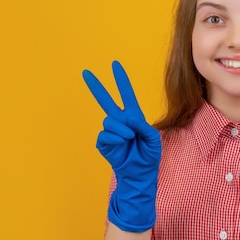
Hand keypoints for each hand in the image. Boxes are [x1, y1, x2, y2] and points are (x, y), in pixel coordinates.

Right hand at [83, 61, 160, 231]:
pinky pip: (105, 134)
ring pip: (110, 121)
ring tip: (129, 139)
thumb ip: (143, 126)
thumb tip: (128, 119)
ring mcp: (111, 132)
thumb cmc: (148, 157)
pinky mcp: (104, 143)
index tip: (115, 65)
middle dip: (97, 87)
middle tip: (86, 72)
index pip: (127, 96)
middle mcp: (121, 122)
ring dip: (121, 129)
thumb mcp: (153, 139)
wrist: (140, 175)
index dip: (121, 81)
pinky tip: (121, 144)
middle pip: (106, 101)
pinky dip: (115, 138)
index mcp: (134, 118)